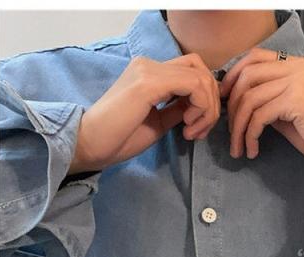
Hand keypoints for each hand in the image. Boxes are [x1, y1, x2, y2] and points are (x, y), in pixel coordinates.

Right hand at [69, 53, 220, 173]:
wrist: (93, 144)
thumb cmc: (121, 137)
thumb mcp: (160, 121)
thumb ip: (178, 109)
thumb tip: (201, 106)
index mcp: (150, 72)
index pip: (192, 71)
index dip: (205, 99)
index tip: (196, 128)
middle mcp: (149, 64)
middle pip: (201, 70)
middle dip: (211, 104)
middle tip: (198, 131)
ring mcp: (148, 70)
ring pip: (201, 78)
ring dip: (207, 110)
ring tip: (191, 132)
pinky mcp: (149, 82)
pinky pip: (194, 85)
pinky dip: (200, 108)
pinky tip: (186, 126)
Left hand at [219, 47, 303, 174]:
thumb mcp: (291, 112)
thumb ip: (270, 100)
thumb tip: (239, 100)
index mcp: (302, 65)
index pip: (257, 57)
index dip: (234, 76)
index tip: (224, 100)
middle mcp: (301, 67)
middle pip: (249, 75)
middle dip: (232, 104)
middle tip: (229, 131)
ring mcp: (300, 81)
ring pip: (251, 98)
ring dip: (238, 126)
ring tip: (238, 148)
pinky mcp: (298, 100)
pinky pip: (260, 115)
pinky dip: (250, 134)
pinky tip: (253, 150)